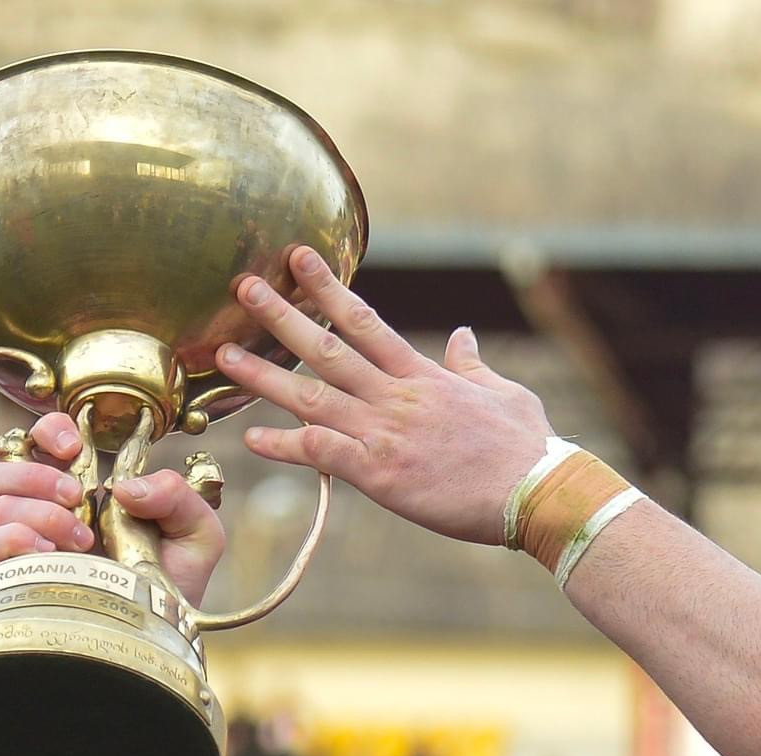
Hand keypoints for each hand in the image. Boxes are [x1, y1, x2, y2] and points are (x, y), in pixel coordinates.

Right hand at [0, 414, 227, 608]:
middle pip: (1, 466)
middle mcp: (42, 511)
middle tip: (78, 498)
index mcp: (79, 489)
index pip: (41, 440)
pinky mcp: (10, 578)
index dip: (50, 432)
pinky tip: (53, 555)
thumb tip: (124, 487)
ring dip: (40, 513)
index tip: (75, 449)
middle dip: (39, 474)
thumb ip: (177, 496)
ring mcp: (23, 545)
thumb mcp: (197, 533)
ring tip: (82, 541)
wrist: (162, 635)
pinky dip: (16, 541)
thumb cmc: (175, 584)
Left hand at [220, 246, 553, 542]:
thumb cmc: (529, 449)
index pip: (365, 322)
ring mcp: (386, 434)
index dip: (327, 288)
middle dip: (281, 316)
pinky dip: (286, 445)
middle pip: (327, 348)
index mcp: (424, 375)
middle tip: (242, 288)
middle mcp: (397, 397)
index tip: (297, 259)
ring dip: (265, 377)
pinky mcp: (383, 475)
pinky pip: (323, 453)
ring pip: (313, 397)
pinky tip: (252, 439)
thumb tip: (464, 337)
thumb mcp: (506, 394)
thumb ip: (475, 365)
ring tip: (224, 358)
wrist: (537, 492)